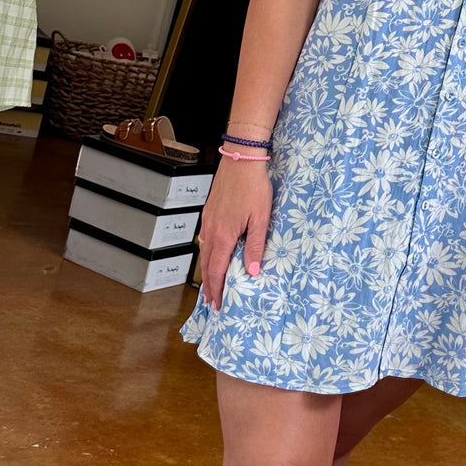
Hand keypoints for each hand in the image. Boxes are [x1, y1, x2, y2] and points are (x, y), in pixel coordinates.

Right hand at [197, 158, 271, 309]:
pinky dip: (206, 253)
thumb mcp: (261, 218)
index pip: (217, 270)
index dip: (217, 289)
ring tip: (211, 283)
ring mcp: (208, 220)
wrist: (241, 161)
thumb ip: (256, 246)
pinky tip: (212, 254)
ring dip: (206, 270)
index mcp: (224, 235)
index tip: (218, 304)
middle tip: (212, 302)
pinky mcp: (209, 212)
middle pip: (206, 265)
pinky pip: (204, 239)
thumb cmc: (254, 188)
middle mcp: (212, 230)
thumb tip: (252, 271)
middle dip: (209, 285)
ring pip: (204, 252)